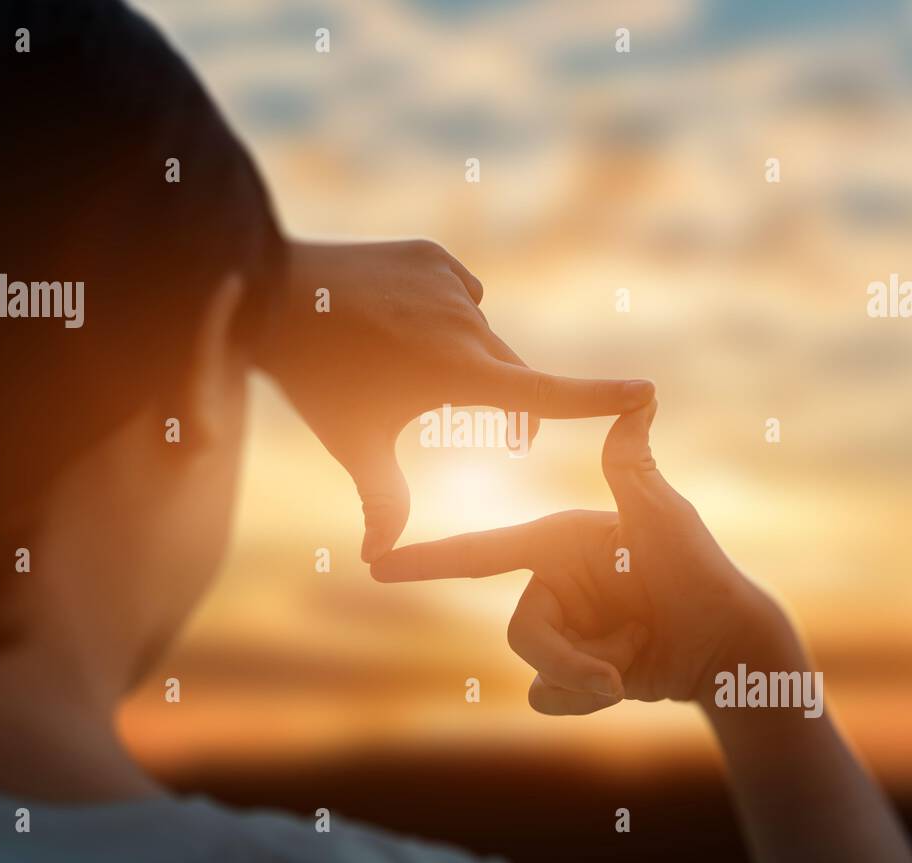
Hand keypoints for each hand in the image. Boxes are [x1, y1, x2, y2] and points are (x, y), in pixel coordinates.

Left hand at [255, 239, 654, 561]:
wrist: (267, 290)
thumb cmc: (315, 378)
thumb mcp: (353, 442)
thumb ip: (381, 500)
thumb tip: (378, 559)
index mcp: (456, 372)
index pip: (542, 393)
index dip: (596, 398)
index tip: (645, 393)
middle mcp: (465, 322)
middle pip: (509, 373)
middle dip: (509, 405)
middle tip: (505, 437)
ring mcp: (449, 283)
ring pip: (480, 332)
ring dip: (466, 355)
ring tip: (409, 363)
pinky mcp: (433, 256)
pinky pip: (458, 293)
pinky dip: (446, 312)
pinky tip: (406, 320)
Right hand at [370, 401, 797, 713]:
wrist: (727, 649)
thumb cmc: (702, 572)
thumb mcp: (665, 520)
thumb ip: (633, 468)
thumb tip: (640, 395)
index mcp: (557, 542)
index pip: (483, 551)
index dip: (428, 559)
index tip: (378, 563)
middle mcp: (552, 582)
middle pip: (519, 630)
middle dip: (566, 659)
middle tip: (616, 670)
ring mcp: (561, 627)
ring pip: (534, 668)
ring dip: (587, 679)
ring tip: (633, 663)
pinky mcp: (570, 670)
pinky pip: (546, 697)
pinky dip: (582, 700)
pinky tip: (622, 684)